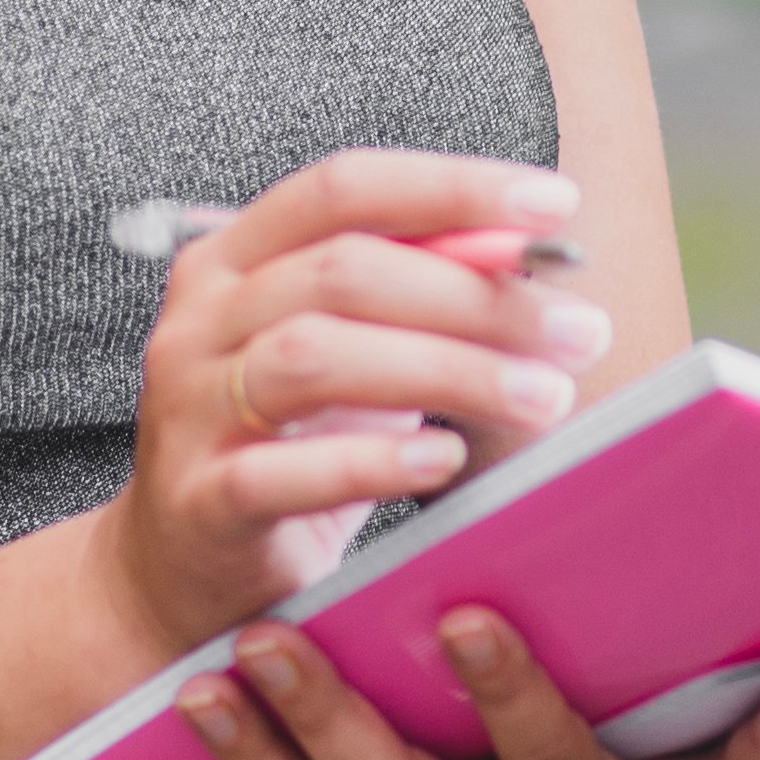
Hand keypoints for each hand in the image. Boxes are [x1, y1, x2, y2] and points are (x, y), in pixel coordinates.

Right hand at [106, 152, 620, 651]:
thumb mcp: (357, 351)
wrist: (181, 572)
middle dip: (475, 296)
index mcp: (235, 258)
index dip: (451, 187)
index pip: (344, 187)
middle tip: (578, 333)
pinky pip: (281, 472)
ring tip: (541, 397)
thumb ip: (422, 289)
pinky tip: (446, 461)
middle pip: (344, 272)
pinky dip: (373, 462)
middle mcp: (200, 320)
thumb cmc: (291, 444)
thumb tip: (524, 243)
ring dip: (447, 369)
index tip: (556, 203)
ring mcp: (189, 410)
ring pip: (315, 358)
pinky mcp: (198, 502)